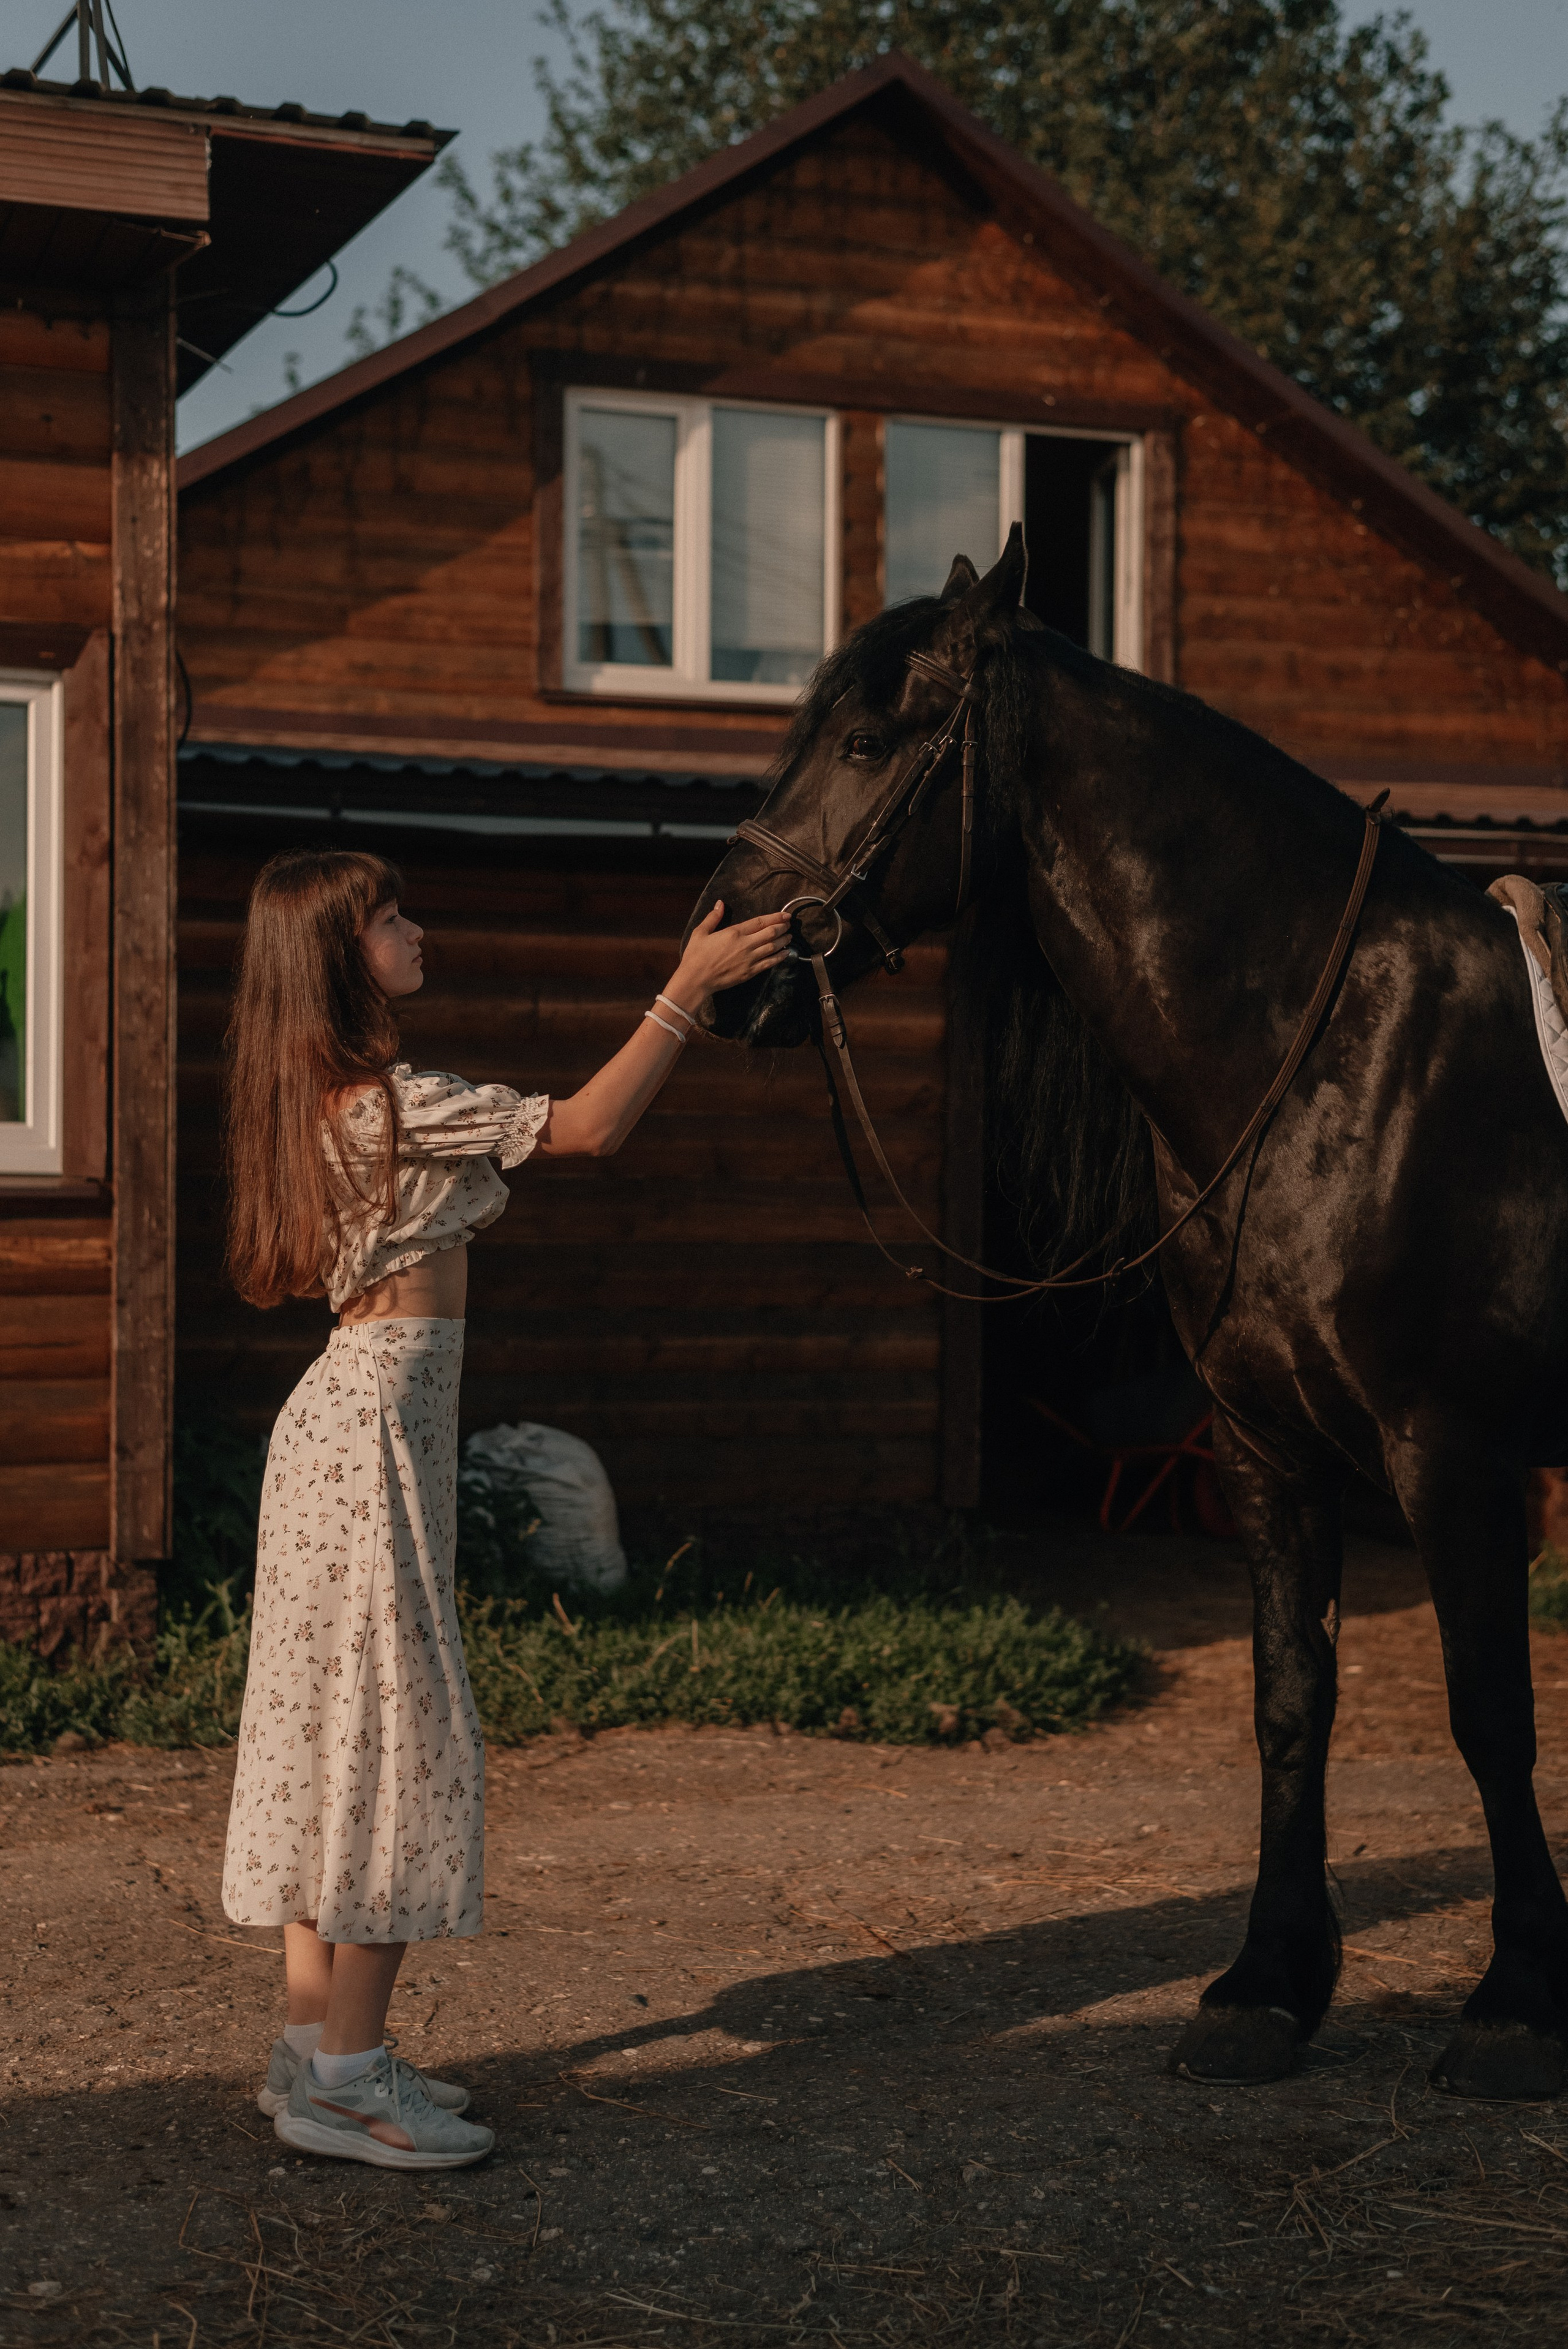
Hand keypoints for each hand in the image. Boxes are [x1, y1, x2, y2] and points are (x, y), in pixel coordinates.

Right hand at [664, 901, 791, 1013]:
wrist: (696, 980)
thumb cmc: (696, 956)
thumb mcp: (700, 932)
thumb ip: (713, 917)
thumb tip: (720, 903)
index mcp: (734, 932)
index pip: (760, 922)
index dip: (775, 917)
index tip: (785, 915)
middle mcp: (745, 944)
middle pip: (770, 933)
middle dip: (783, 927)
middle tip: (789, 924)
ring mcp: (749, 959)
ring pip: (773, 947)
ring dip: (783, 940)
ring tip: (789, 936)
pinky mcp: (750, 972)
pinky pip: (769, 963)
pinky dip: (780, 957)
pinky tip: (786, 953)